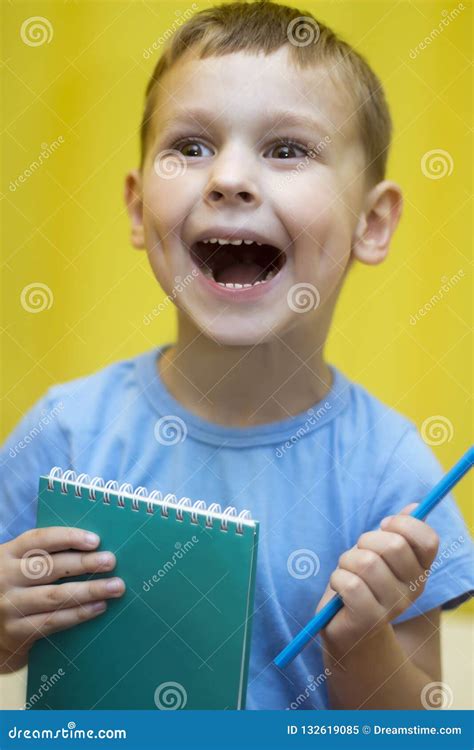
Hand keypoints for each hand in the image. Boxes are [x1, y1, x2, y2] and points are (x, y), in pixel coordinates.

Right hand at [0, 527, 125, 672]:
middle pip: (50, 568)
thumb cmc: (15, 586)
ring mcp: (9, 606)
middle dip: (84, 564)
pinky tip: (99, 606)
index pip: (39, 540)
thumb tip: (94, 547)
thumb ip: (46, 555)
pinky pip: (52, 621)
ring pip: (55, 596)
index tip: (95, 540)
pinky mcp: (16, 631)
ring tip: (115, 586)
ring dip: (89, 590)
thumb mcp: (19, 564)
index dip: (68, 537)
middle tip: (111, 561)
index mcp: (7, 553)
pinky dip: (79, 613)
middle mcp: (5, 577)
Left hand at [316, 503, 438, 653]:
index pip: (428, 540)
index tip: (385, 525)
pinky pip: (349, 584)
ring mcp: (393, 607)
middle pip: (393, 545)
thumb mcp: (379, 555)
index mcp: (420, 570)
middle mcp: (413, 589)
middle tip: (358, 553)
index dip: (404, 524)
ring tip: (347, 572)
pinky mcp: (369, 620)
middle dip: (365, 540)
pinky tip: (340, 589)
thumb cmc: (362, 584)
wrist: (350, 631)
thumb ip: (397, 532)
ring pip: (366, 563)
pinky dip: (337, 579)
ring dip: (347, 561)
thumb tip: (414, 507)